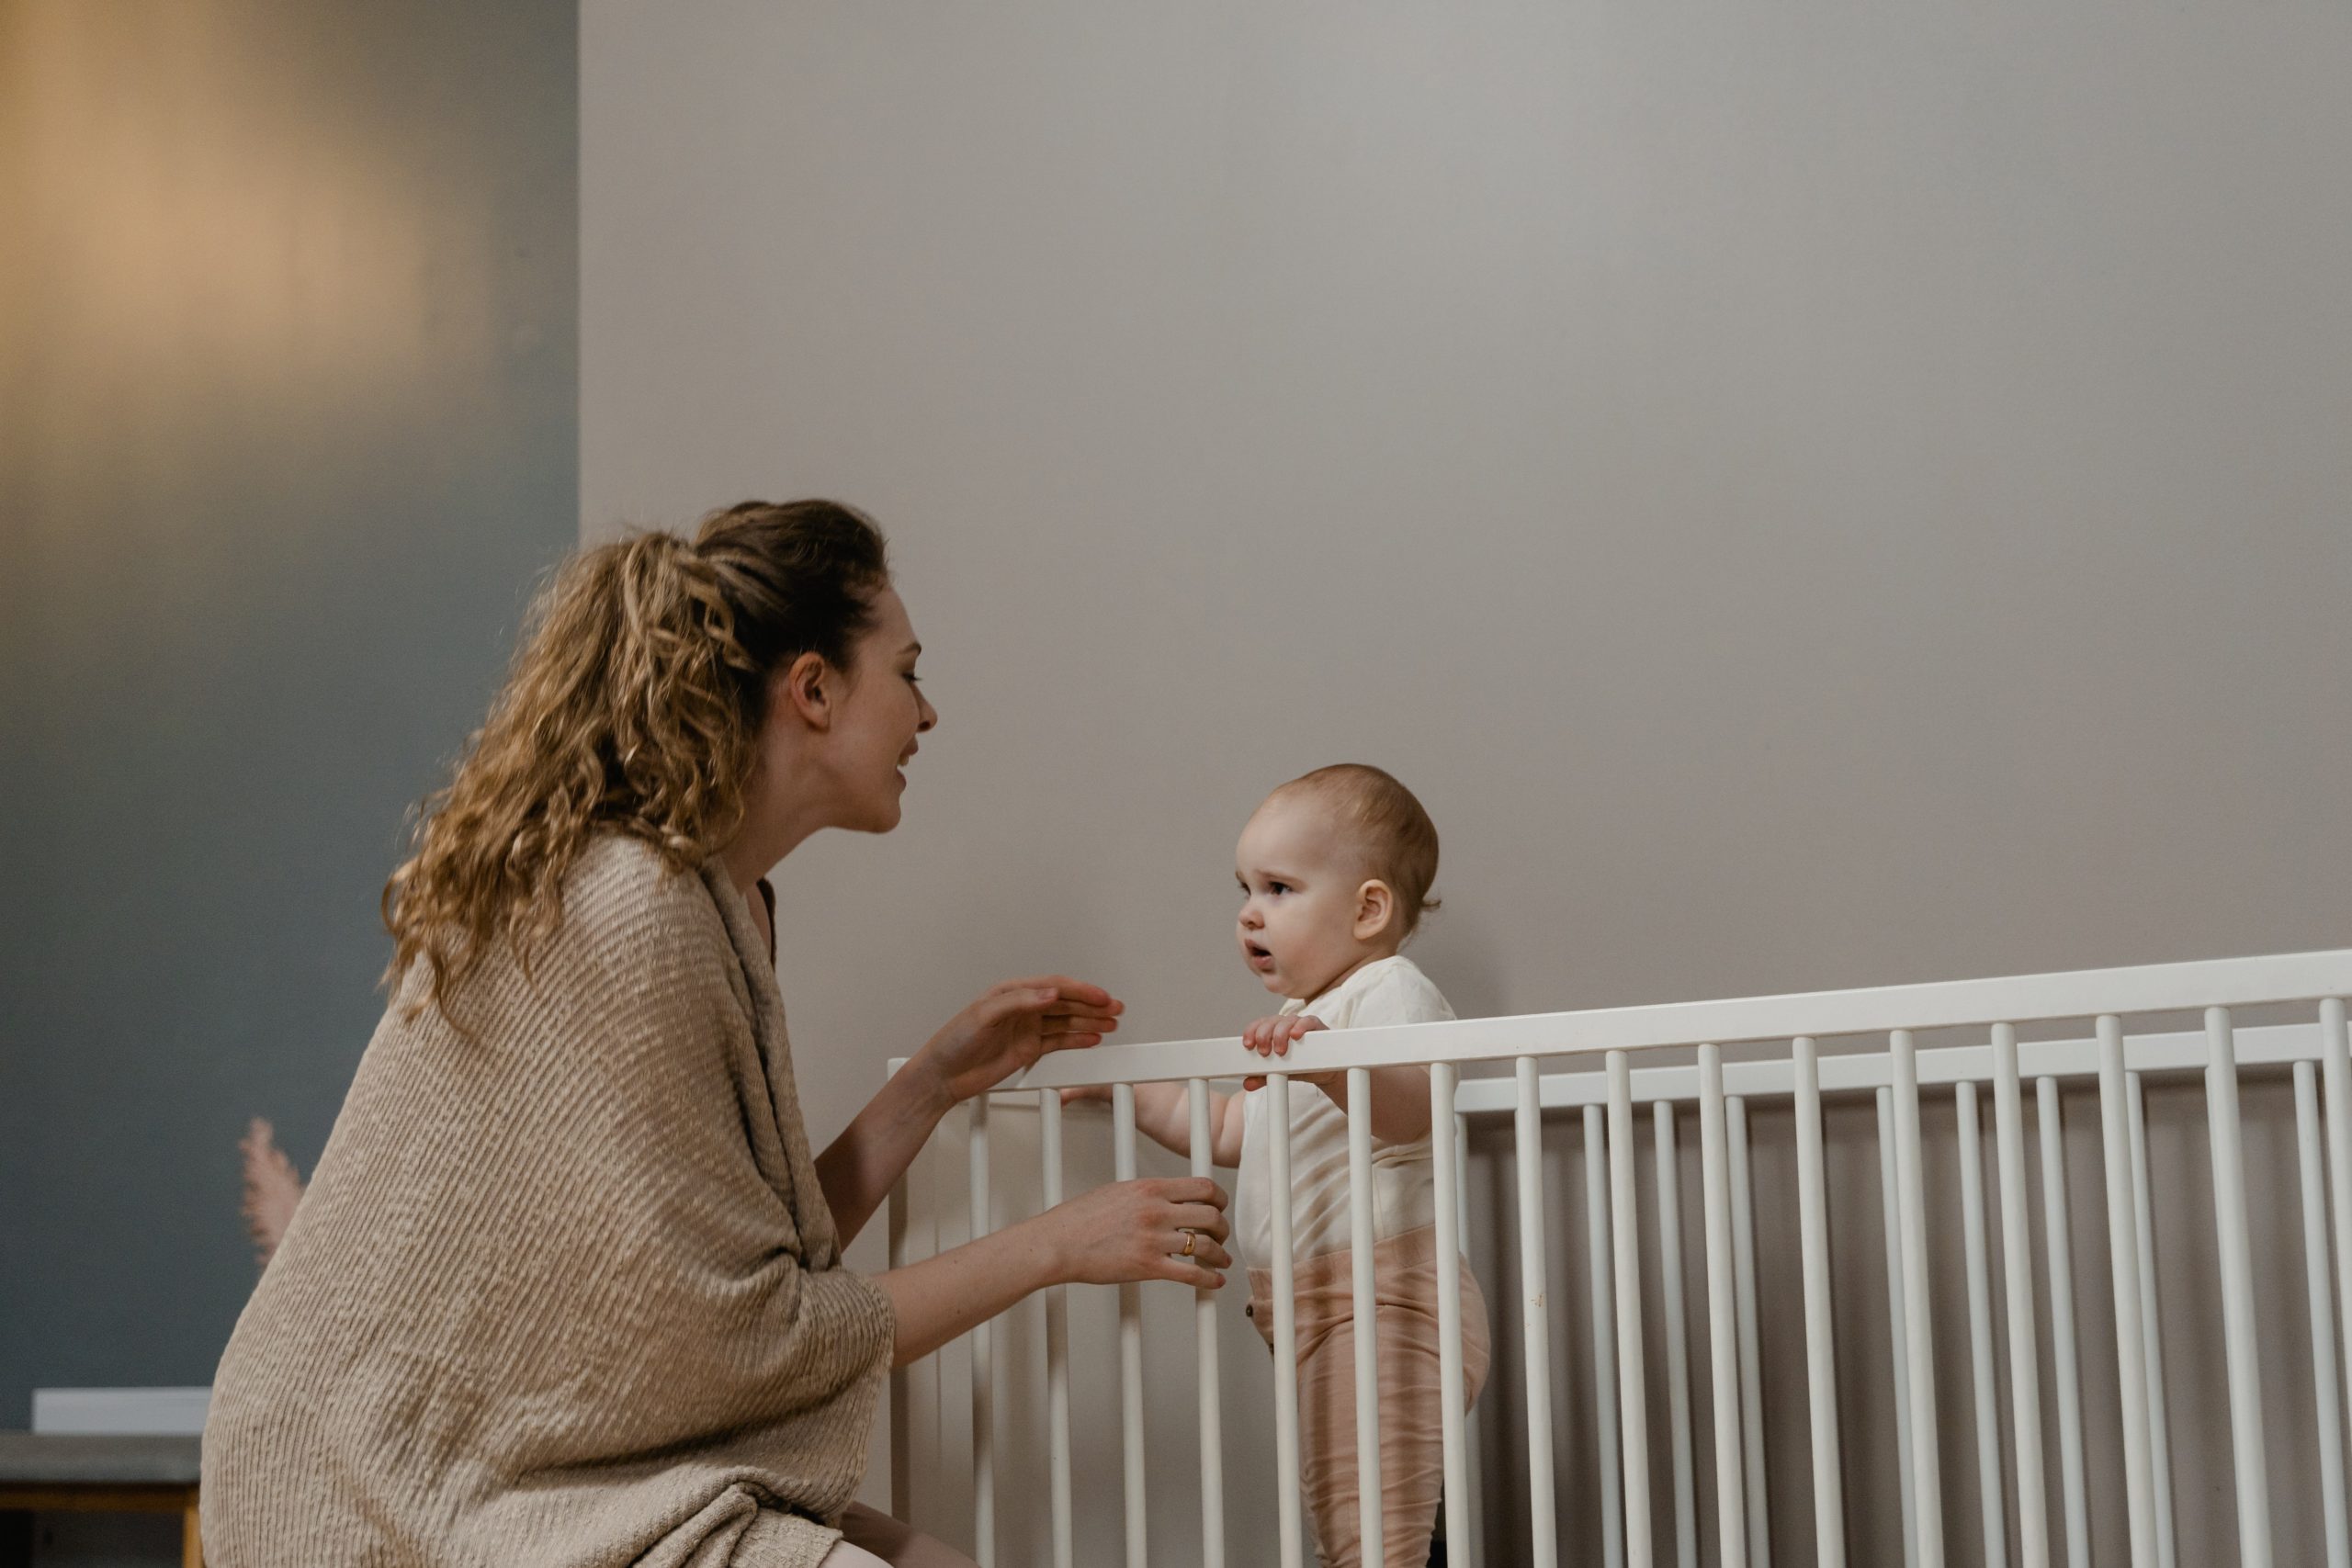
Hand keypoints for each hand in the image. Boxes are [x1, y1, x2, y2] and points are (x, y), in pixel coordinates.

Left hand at [914, 976, 1123, 1106]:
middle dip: (1092, 1005)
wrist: (944, 1075)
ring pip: (1066, 1021)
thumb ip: (1019, 1002)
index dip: (1080, 990)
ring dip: (1089, 1021)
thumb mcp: (985, 1016)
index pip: (1054, 987)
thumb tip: (1050, 993)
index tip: (1100, 997)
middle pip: (1065, 1003)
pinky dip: (1077, 1039)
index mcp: (1012, 992)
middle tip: (1115, 1009)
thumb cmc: (955, 1040)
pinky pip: (1059, 1041)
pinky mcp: (1028, 1049)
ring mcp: (1027, 1028)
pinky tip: (1093, 1038)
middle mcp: (1023, 1008)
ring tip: (1112, 1024)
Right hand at [1045, 1177, 1231, 1288]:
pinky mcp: (1148, 1266)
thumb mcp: (1119, 1192)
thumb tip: (1168, 1198)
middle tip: (1221, 1235)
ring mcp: (1154, 1239)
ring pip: (1206, 1246)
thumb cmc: (1080, 1219)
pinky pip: (1191, 1274)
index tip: (1221, 1206)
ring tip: (1221, 1260)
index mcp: (1150, 1188)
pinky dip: (1210, 1279)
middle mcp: (1157, 1211)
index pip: (1203, 1187)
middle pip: (1211, 1215)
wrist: (1059, 1243)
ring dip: (1220, 1255)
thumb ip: (1148, 1193)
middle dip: (1222, 1228)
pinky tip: (1215, 1281)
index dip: (1220, 1198)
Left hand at [1241, 1014, 1330, 1091]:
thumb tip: (1248, 1084)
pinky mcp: (1317, 1027)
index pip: (1259, 1024)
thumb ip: (1263, 1077)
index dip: (1251, 1031)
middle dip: (1264, 1035)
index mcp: (1274, 1030)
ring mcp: (1301, 1024)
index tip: (1248, 1045)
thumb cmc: (1300, 1066)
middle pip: (1271, 1022)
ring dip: (1280, 1034)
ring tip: (1280, 1051)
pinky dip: (1301, 1026)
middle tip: (1264, 1052)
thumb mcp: (1280, 1073)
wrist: (1323, 1071)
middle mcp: (1286, 1024)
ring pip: (1287, 1020)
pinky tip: (1295, 1035)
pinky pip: (1308, 1021)